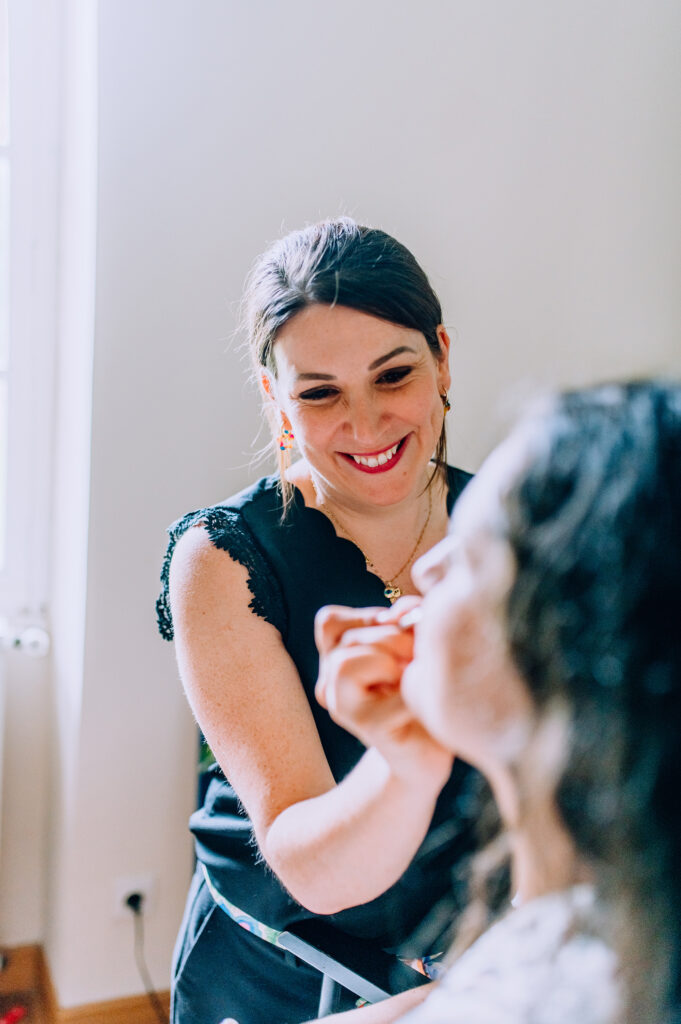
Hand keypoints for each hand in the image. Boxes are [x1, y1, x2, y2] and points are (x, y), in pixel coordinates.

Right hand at [314, 601, 452, 787]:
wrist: (429, 750)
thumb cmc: (421, 690)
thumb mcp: (414, 642)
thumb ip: (407, 618)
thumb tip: (402, 613)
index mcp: (335, 658)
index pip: (329, 621)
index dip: (368, 618)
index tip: (398, 635)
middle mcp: (329, 683)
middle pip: (346, 639)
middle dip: (392, 637)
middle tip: (416, 660)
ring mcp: (343, 708)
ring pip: (344, 663)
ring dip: (390, 660)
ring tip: (411, 678)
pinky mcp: (369, 727)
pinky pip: (390, 692)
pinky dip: (414, 688)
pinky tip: (421, 700)